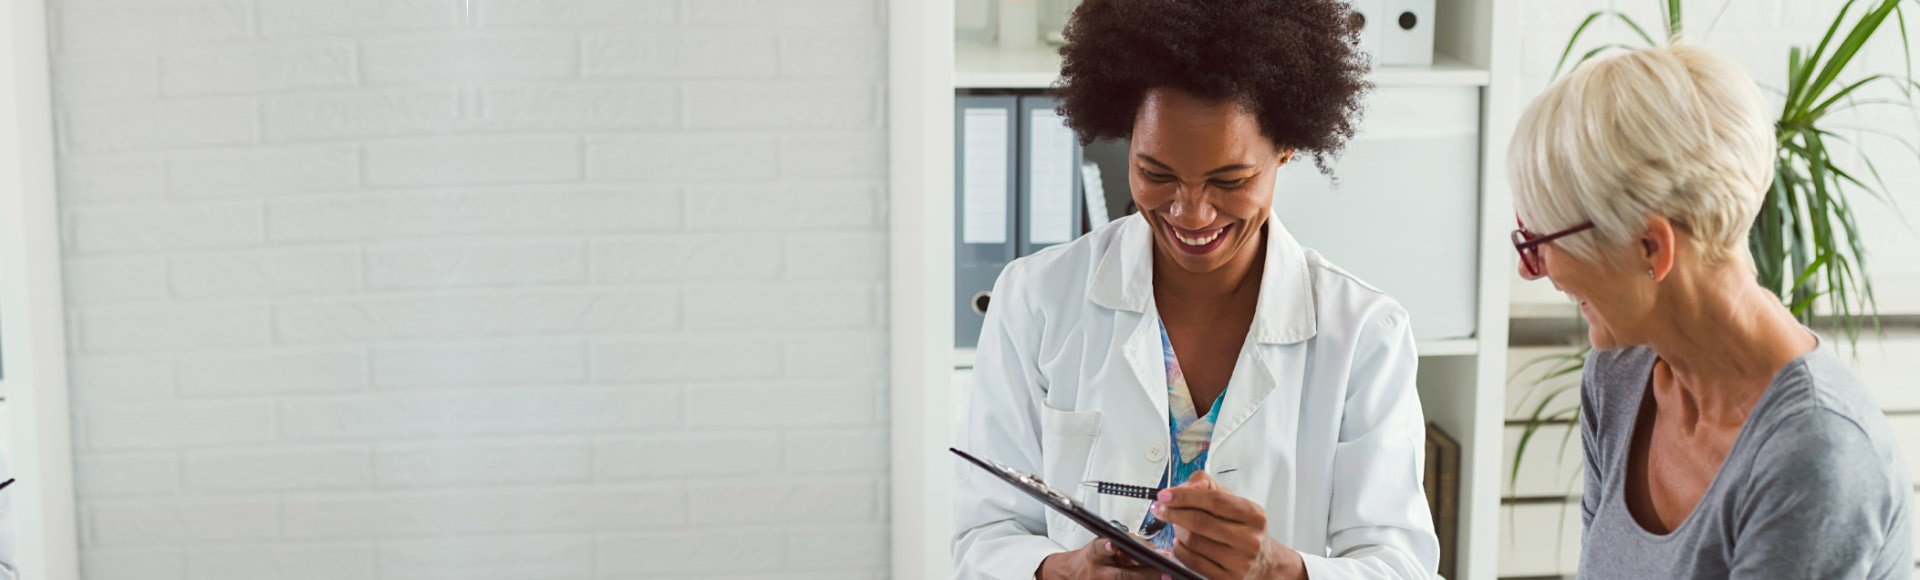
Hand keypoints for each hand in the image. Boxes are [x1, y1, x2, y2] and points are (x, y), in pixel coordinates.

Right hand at [1037, 538, 1169, 579]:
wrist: (1075, 574)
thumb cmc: (1093, 558)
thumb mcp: (1102, 546)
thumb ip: (1124, 544)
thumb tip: (1153, 549)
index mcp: (1094, 555)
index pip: (1099, 549)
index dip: (1105, 547)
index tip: (1112, 545)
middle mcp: (1099, 572)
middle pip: (1121, 575)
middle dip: (1145, 573)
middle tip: (1165, 572)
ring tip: (1166, 579)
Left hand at [1152, 471, 1306, 579]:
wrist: (1264, 563)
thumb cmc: (1245, 530)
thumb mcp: (1234, 503)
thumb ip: (1208, 488)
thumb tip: (1182, 487)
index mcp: (1253, 515)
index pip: (1214, 501)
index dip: (1185, 496)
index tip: (1165, 495)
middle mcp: (1249, 539)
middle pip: (1201, 522)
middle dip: (1174, 513)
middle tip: (1160, 508)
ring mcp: (1239, 561)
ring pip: (1194, 542)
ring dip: (1177, 531)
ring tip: (1176, 526)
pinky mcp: (1227, 578)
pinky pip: (1192, 562)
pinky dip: (1180, 550)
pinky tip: (1181, 543)